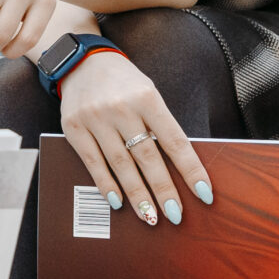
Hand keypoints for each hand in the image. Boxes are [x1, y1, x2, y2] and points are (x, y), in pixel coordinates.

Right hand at [57, 49, 213, 224]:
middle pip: (147, 157)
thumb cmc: (124, 83)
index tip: (204, 194)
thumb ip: (160, 125)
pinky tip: (118, 201)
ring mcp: (95, 118)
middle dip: (163, 190)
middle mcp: (121, 108)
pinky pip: (93, 162)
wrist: (82, 61)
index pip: (175, 141)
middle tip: (175, 215)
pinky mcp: (73, 127)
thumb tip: (179, 168)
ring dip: (137, 194)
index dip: (191, 169)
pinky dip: (106, 184)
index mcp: (147, 98)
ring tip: (150, 217)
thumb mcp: (148, 93)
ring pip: (121, 164)